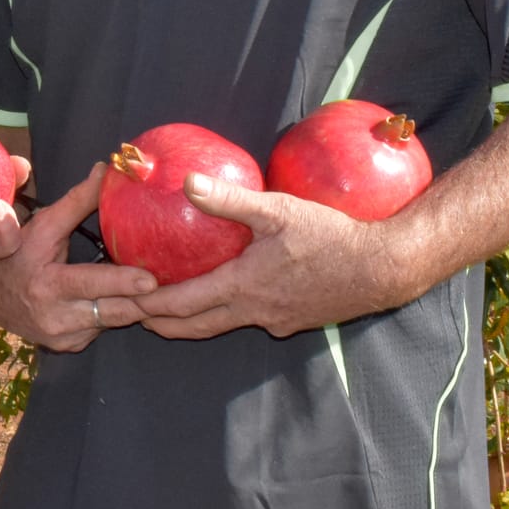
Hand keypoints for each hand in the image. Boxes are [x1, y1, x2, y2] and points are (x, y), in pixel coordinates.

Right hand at [0, 163, 158, 352]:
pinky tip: (126, 299)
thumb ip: (76, 202)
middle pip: (114, 310)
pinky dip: (115, 313)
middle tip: (176, 288)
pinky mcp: (69, 347)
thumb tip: (106, 170)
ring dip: (135, 305)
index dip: (122, 282)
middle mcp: (56, 318)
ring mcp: (63, 337)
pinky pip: (103, 329)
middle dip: (146, 301)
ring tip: (160, 290)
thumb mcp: (42, 226)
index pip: (90, 283)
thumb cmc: (17, 255)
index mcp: (47, 285)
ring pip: (114, 321)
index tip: (151, 280)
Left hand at [131, 171, 412, 338]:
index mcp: (244, 287)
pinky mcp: (293, 321)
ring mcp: (275, 320)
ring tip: (166, 313)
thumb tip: (187, 182)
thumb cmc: (332, 236)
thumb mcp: (279, 210)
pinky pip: (249, 319)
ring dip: (191, 322)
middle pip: (196, 326)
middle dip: (161, 323)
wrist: (383, 269)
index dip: (151, 305)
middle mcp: (255, 312)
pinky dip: (225, 314)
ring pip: (222, 325)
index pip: (184, 304)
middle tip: (132, 315)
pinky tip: (225, 296)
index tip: (125, 301)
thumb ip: (230, 200)